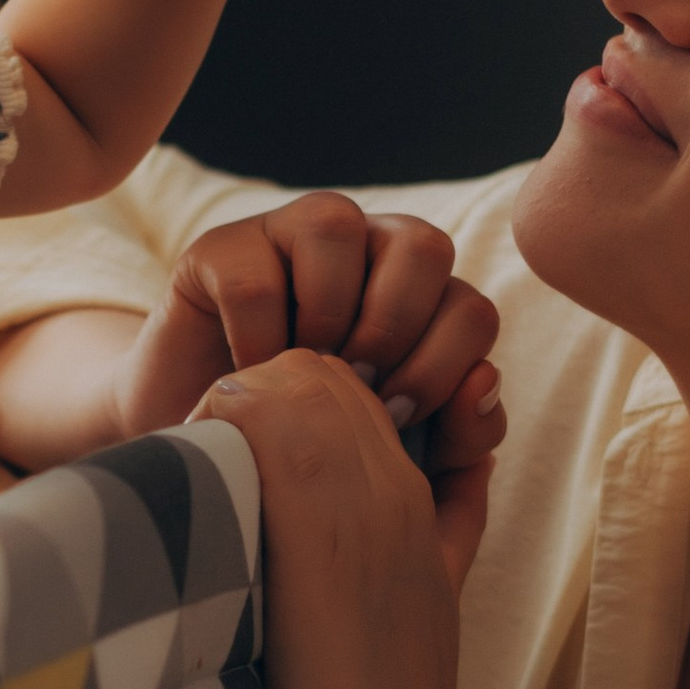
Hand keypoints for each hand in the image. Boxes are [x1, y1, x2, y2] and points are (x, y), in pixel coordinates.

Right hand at [112, 193, 503, 472]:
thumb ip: (459, 434)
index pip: (470, 308)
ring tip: (302, 372)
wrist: (203, 464)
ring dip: (328, 315)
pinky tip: (249, 380)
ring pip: (338, 225)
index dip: (444, 369)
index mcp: (420, 298)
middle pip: (424, 245)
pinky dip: (257, 339)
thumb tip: (486, 382)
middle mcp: (365, 251)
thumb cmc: (311, 457)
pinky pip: (255, 274)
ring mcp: (290, 239)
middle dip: (398, 332)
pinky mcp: (220, 250)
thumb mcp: (396, 461)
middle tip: (359, 388)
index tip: (399, 422)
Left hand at [193, 349, 485, 688]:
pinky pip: (255, 413)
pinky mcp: (313, 519)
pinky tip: (199, 489)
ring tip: (208, 479)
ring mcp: (358, 495)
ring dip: (229, 412)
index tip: (248, 460)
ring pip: (284, 377)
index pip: (346, 382)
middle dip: (254, 395)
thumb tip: (360, 484)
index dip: (289, 403)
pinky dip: (212, 433)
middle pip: (313, 367)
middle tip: (215, 462)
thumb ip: (418, 531)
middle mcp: (392, 482)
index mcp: (417, 497)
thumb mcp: (416, 602)